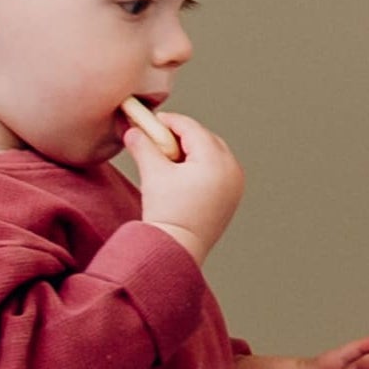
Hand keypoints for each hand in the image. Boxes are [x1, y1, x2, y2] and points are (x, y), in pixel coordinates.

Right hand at [124, 107, 242, 263]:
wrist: (177, 247)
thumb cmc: (166, 211)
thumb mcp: (153, 174)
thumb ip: (143, 147)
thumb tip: (133, 130)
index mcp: (215, 160)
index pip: (192, 129)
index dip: (169, 121)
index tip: (151, 121)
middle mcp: (231, 168)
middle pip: (205, 138)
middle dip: (181, 134)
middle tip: (158, 136)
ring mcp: (235, 183)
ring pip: (214, 153)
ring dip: (193, 149)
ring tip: (168, 154)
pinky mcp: (232, 195)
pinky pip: (219, 169)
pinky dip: (202, 164)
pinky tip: (182, 171)